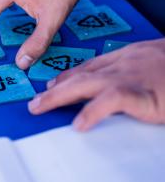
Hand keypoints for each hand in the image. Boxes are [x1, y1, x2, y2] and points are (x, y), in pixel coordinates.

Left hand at [29, 38, 164, 130]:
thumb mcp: (146, 61)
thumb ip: (124, 69)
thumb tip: (104, 84)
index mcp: (123, 58)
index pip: (87, 67)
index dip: (65, 77)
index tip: (49, 87)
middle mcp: (121, 64)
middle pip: (80, 75)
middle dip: (54, 90)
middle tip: (35, 103)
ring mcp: (131, 77)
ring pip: (87, 84)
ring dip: (60, 97)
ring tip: (41, 108)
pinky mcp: (145, 94)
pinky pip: (113, 100)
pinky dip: (93, 111)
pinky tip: (79, 123)